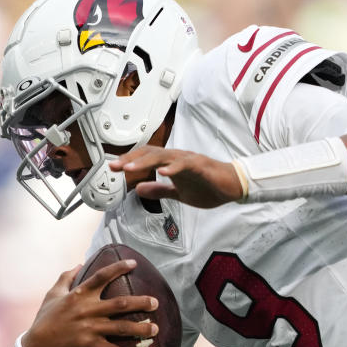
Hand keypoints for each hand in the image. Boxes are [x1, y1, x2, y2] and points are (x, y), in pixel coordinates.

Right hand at [22, 260, 159, 346]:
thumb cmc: (45, 319)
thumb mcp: (52, 295)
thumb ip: (65, 278)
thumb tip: (79, 263)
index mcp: (79, 295)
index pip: (101, 277)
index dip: (118, 268)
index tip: (134, 263)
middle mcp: (87, 310)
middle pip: (121, 304)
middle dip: (141, 302)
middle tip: (156, 302)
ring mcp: (90, 328)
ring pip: (122, 327)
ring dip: (141, 329)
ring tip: (155, 329)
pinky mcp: (89, 345)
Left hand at [110, 146, 243, 207]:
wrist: (234, 187)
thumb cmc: (209, 187)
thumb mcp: (179, 193)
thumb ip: (159, 190)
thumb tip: (139, 189)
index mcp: (172, 164)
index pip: (146, 159)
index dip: (130, 161)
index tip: (113, 168)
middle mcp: (178, 158)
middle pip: (150, 153)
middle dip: (131, 159)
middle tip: (115, 166)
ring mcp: (189, 160)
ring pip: (163, 156)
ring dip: (145, 161)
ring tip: (130, 168)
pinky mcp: (201, 166)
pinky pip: (185, 164)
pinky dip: (172, 167)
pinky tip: (162, 172)